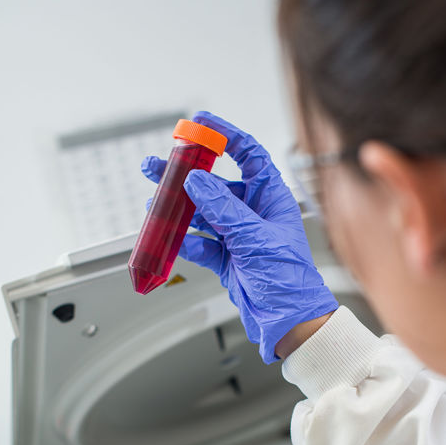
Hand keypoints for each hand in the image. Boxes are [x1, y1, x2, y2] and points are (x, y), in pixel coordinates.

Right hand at [142, 111, 337, 362]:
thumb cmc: (289, 280)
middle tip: (158, 165)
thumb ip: (223, 208)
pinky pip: (201, 244)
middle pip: (215, 183)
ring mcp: (239, 236)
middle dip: (186, 174)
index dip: (224, 135)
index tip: (199, 123)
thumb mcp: (254, 238)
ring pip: (203, 213)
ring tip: (155, 202)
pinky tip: (171, 238)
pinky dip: (184, 241)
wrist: (289, 321)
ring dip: (179, 208)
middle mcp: (254, 213)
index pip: (248, 154)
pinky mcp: (228, 258)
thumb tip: (196, 180)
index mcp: (271, 198)